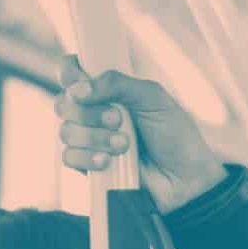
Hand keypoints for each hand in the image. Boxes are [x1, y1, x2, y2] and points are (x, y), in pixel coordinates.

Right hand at [56, 56, 226, 213]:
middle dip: (89, 113)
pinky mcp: (88, 165)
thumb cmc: (174, 134)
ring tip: (125, 145)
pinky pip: (69, 157)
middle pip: (63, 103)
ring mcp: (90, 139)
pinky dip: (88, 158)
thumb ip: (117, 84)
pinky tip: (108, 162)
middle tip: (118, 120)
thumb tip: (78, 89)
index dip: (70, 74)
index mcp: (109, 90)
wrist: (184, 177)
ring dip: (95, 138)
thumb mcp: (152, 98)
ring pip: (66, 132)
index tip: (82, 83)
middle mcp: (94, 111)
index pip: (72, 71)